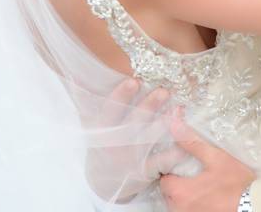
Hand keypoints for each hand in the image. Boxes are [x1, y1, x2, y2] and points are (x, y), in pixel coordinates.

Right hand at [86, 79, 184, 201]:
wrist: (103, 184)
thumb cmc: (100, 146)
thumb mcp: (89, 126)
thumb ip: (86, 102)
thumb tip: (75, 76)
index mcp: (101, 130)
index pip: (110, 110)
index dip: (121, 96)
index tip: (133, 81)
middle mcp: (116, 143)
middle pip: (133, 122)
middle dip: (149, 105)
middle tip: (164, 91)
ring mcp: (131, 158)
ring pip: (149, 139)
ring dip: (164, 123)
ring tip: (178, 109)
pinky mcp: (144, 171)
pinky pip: (161, 162)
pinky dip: (173, 153)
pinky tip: (185, 141)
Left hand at [159, 118, 254, 211]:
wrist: (255, 206)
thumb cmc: (236, 184)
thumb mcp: (217, 158)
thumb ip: (193, 143)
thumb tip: (174, 124)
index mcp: (180, 192)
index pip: (164, 181)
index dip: (171, 172)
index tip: (181, 168)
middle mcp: (180, 209)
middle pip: (170, 195)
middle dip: (177, 186)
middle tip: (193, 177)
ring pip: (178, 206)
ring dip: (186, 199)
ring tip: (201, 189)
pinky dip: (194, 206)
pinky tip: (207, 200)